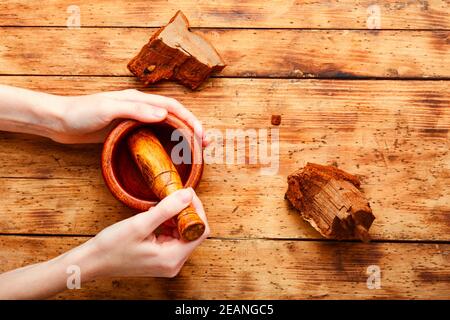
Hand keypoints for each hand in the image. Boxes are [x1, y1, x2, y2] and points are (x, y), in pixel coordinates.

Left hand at [52, 89, 203, 143]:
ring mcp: (135, 120)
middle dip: (192, 128)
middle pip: (174, 116)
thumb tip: (164, 115)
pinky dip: (166, 142)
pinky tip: (169, 152)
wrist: (60, 121)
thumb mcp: (108, 109)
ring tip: (194, 150)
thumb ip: (135, 109)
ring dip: (181, 136)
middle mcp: (140, 108)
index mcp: (139, 99)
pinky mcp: (128, 131)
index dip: (190, 120)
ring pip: (166, 127)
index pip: (172, 107)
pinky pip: (153, 136)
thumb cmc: (81, 112)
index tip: (201, 135)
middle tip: (205, 145)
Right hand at [89, 188, 209, 277]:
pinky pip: (172, 237)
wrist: (93, 261)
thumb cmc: (112, 246)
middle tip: (171, 197)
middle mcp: (174, 264)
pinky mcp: (161, 258)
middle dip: (184, 212)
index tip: (187, 194)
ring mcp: (168, 262)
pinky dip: (167, 225)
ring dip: (174, 218)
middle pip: (193, 233)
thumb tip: (187, 195)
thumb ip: (167, 209)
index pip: (200, 232)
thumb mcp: (140, 224)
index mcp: (172, 258)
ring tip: (157, 209)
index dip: (197, 210)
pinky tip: (154, 218)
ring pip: (183, 234)